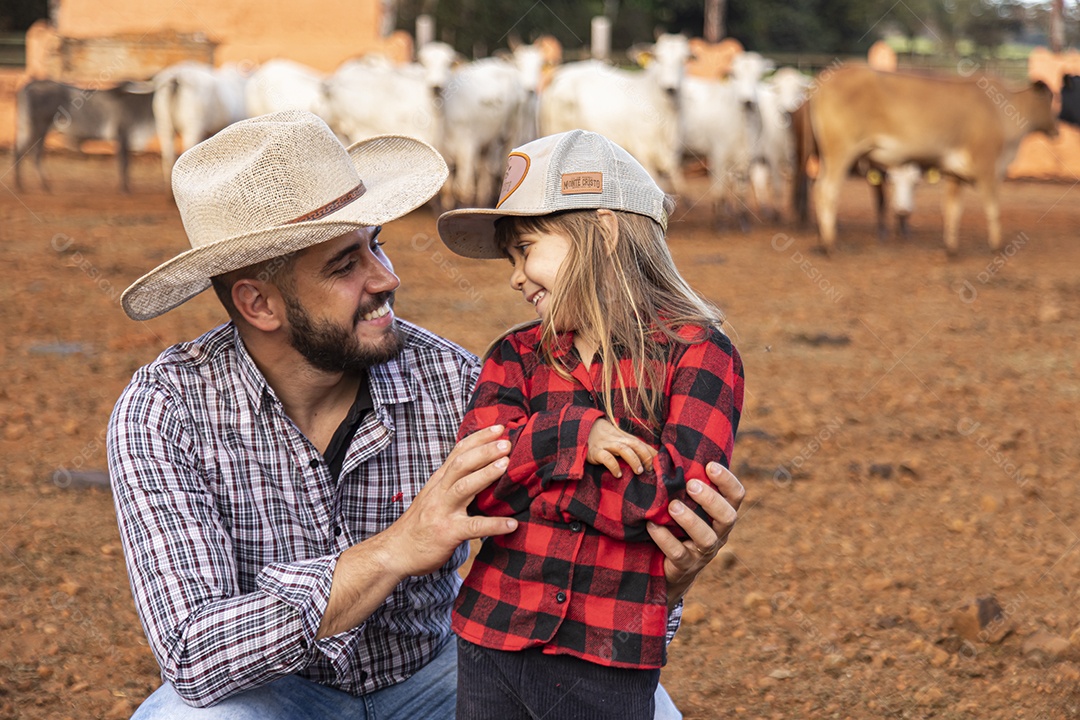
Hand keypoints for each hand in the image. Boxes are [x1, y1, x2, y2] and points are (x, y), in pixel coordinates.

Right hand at [381, 424, 518, 579]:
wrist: (396, 551)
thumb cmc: (420, 524)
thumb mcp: (434, 496)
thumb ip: (453, 482)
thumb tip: (480, 468)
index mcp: (439, 481)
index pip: (458, 452)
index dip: (479, 438)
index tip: (499, 427)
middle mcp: (439, 491)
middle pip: (461, 464)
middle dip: (484, 451)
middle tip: (507, 442)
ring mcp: (442, 511)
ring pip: (463, 487)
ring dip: (485, 474)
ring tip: (505, 465)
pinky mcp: (447, 533)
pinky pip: (473, 527)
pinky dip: (493, 525)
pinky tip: (511, 524)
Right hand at [585, 418, 656, 476]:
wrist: (581, 429)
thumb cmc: (604, 439)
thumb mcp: (618, 440)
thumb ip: (632, 448)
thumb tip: (650, 458)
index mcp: (624, 437)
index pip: (642, 443)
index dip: (652, 452)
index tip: (661, 463)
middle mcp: (617, 439)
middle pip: (635, 443)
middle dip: (645, 455)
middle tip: (651, 468)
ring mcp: (606, 445)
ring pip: (623, 449)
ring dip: (633, 459)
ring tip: (638, 471)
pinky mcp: (595, 452)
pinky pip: (606, 457)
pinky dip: (613, 465)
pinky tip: (618, 474)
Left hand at [647, 462, 743, 610]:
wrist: (670, 567)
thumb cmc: (678, 524)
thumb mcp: (687, 504)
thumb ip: (686, 482)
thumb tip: (669, 444)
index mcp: (722, 514)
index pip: (736, 496)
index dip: (727, 481)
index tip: (710, 465)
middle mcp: (719, 533)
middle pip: (727, 517)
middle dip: (711, 500)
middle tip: (691, 484)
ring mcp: (704, 552)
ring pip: (706, 538)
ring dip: (690, 520)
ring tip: (673, 506)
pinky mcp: (685, 566)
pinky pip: (678, 554)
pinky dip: (665, 539)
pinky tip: (652, 525)